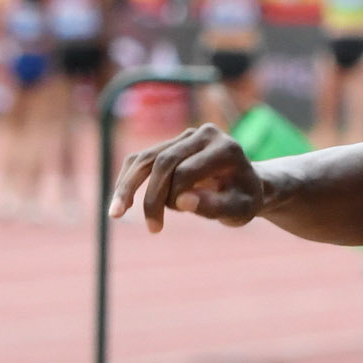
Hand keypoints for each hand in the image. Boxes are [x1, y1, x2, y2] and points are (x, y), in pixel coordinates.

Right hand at [108, 123, 263, 231]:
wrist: (247, 185)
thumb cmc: (244, 200)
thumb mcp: (240, 210)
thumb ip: (215, 206)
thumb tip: (182, 202)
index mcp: (226, 148)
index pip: (188, 170)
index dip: (177, 195)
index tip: (181, 215)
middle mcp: (205, 134)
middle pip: (164, 161)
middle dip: (152, 196)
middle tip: (152, 227)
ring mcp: (186, 135)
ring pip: (146, 158)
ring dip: (128, 186)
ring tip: (116, 213)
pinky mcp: (171, 142)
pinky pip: (142, 159)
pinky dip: (128, 179)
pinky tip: (120, 203)